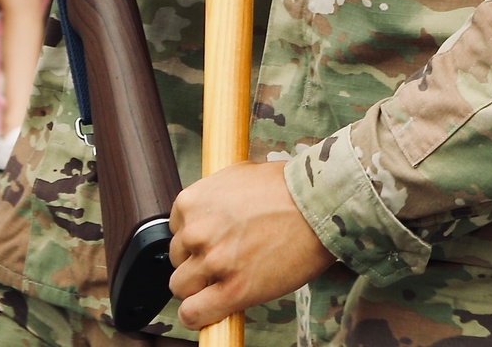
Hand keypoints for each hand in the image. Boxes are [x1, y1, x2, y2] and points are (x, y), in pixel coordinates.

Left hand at [169, 161, 332, 327]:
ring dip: (198, 288)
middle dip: (196, 261)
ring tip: (221, 282)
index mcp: (193, 201)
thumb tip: (206, 212)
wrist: (317, 204)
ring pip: (182, 287)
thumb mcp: (238, 176)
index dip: (193, 239)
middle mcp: (197, 231)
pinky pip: (194, 313)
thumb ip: (214, 197)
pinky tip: (210, 309)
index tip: (208, 243)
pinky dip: (197, 316)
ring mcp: (213, 262)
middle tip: (222, 260)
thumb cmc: (285, 187)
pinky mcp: (232, 290)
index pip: (175, 230)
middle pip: (177, 259)